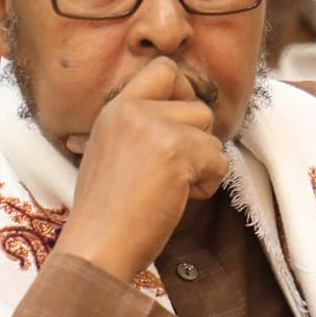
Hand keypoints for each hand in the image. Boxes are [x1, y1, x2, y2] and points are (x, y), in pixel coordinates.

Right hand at [53, 57, 228, 283]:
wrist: (96, 248)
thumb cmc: (106, 214)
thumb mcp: (111, 152)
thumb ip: (141, 128)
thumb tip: (188, 118)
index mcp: (114, 109)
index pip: (164, 68)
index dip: (183, 94)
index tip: (178, 128)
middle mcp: (132, 110)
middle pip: (197, 104)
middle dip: (198, 137)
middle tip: (175, 167)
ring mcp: (153, 128)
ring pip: (211, 133)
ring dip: (202, 164)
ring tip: (171, 189)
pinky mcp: (175, 152)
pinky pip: (219, 160)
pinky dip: (207, 185)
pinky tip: (176, 200)